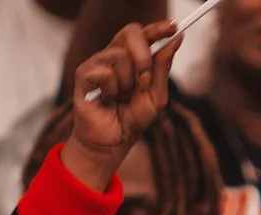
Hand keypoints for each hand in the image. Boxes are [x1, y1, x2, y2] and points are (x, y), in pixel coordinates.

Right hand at [63, 22, 174, 190]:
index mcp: (131, 57)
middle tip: (144, 80)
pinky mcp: (84, 74)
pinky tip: (107, 99)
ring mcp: (97, 62)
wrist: (112, 142)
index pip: (143, 33)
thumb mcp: (156, 95)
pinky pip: (105, 72)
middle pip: (131, 33)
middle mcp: (113, 55)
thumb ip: (163, 68)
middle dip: (144, 56)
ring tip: (121, 98)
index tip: (173, 27)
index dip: (157, 28)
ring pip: (120, 56)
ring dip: (128, 83)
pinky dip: (112, 90)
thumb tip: (176, 38)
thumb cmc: (132, 119)